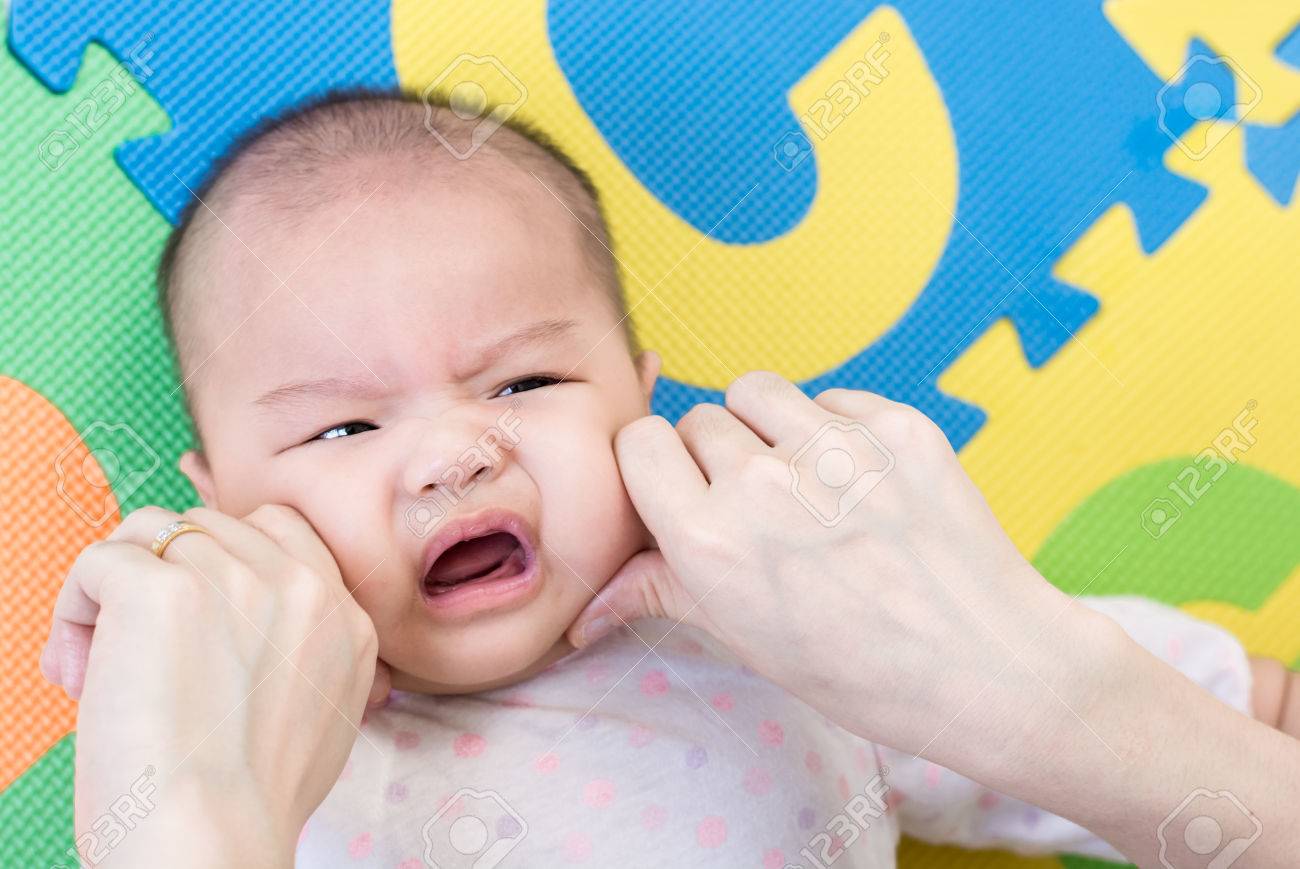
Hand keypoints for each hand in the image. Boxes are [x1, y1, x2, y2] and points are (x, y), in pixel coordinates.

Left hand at [46, 505, 383, 864]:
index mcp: (345, 618)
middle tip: (135, 651)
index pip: (281, 530)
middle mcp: (300, 587)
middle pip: (210, 525)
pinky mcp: (163, 591)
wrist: (214, 845)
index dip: (225, 561)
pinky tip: (78, 665)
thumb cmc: (251, 806)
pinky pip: (101, 559)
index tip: (193, 620)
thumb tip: (243, 622)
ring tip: (97, 661)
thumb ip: (307, 651)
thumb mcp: (327, 715)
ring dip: (116, 587)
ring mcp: (234, 581)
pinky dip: (76, 605)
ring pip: (149, 531)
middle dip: (166, 573)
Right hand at [567, 372, 1299, 864]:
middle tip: (759, 505)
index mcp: (711, 542)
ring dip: (766, 425)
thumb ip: (666, 592)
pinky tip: (860, 481)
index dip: (658, 467)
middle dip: (717, 455)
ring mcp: (834, 448)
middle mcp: (763, 484)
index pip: (641, 444)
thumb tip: (589, 606)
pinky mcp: (895, 425)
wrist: (989, 666)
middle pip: (700, 420)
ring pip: (758, 391)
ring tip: (802, 477)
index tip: (681, 489)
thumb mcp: (748, 641)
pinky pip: (831, 398)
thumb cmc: (863, 672)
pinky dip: (834, 427)